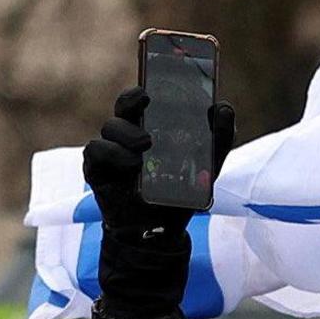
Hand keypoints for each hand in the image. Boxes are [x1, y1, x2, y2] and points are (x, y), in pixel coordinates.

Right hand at [80, 84, 235, 316]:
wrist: (160, 231)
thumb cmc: (180, 192)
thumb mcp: (208, 166)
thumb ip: (218, 138)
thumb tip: (223, 107)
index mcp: (151, 126)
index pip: (143, 99)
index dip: (144, 88)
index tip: (152, 87)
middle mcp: (127, 135)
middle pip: (122, 107)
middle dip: (131, 101)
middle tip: (146, 103)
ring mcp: (111, 152)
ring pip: (109, 128)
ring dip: (126, 134)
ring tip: (145, 147)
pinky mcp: (97, 170)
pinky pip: (95, 151)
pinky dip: (112, 154)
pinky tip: (131, 164)